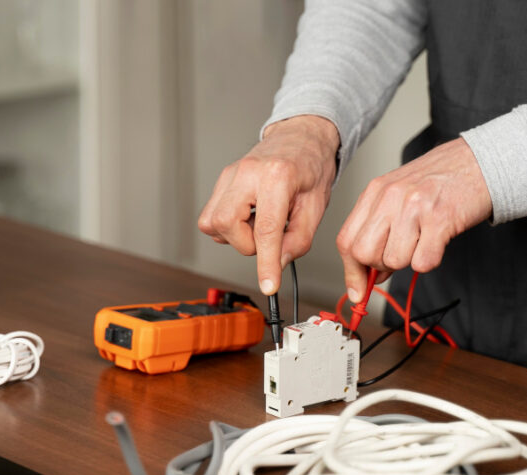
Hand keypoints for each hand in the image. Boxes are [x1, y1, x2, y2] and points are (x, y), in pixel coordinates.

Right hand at [198, 115, 339, 294]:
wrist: (300, 138)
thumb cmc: (310, 168)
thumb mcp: (315, 207)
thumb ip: (298, 240)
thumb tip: (277, 264)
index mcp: (278, 177)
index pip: (266, 229)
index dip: (267, 263)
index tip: (269, 285)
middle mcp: (248, 172)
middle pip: (226, 224)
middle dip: (245, 243)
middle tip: (267, 238)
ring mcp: (230, 175)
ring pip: (211, 223)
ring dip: (234, 236)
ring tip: (257, 225)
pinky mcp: (222, 180)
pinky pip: (210, 216)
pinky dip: (227, 227)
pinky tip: (247, 219)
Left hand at [336, 138, 491, 301]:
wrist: (481, 162)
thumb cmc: (440, 181)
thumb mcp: (398, 196)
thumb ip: (378, 230)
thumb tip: (368, 275)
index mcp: (376, 191)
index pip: (347, 240)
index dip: (351, 271)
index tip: (358, 291)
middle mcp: (390, 196)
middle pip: (364, 253)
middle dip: (380, 266)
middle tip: (401, 254)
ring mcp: (414, 207)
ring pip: (394, 260)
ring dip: (409, 260)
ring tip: (423, 239)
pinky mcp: (440, 219)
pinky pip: (423, 262)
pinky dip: (430, 260)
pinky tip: (438, 240)